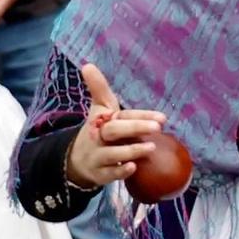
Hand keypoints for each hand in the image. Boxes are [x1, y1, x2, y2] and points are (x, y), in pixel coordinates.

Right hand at [65, 63, 169, 188]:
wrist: (75, 160)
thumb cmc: (98, 131)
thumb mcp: (99, 110)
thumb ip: (99, 89)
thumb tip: (87, 64)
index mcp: (102, 119)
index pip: (121, 114)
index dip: (140, 115)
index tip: (162, 118)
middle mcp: (98, 137)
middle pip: (113, 130)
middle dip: (135, 128)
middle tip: (158, 127)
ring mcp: (97, 156)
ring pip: (112, 153)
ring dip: (131, 150)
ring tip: (151, 147)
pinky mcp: (98, 174)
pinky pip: (109, 174)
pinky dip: (120, 171)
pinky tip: (134, 168)